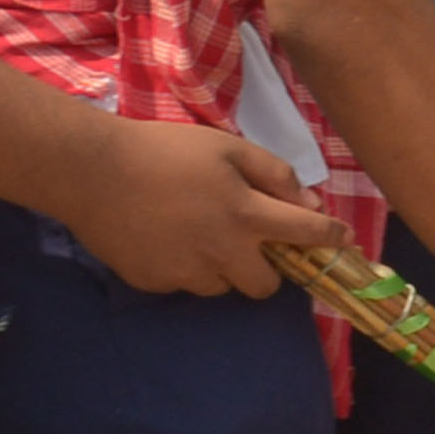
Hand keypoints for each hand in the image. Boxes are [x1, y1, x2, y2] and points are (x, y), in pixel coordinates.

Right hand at [56, 119, 342, 296]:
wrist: (92, 172)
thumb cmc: (164, 150)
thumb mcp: (226, 147)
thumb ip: (273, 174)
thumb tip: (309, 203)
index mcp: (246, 214)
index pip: (306, 235)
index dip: (330, 238)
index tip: (342, 241)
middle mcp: (223, 252)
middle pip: (266, 286)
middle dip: (265, 269)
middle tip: (246, 242)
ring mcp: (188, 273)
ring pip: (222, 286)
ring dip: (221, 267)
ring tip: (194, 232)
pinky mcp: (156, 284)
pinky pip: (185, 284)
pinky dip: (184, 268)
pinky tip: (164, 238)